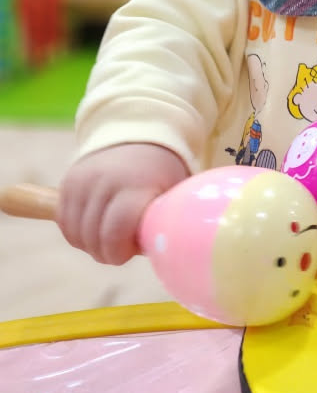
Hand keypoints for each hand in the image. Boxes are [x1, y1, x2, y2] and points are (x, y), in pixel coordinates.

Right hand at [57, 144, 188, 264]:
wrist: (140, 138)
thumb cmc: (161, 175)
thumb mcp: (173, 194)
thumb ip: (165, 223)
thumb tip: (159, 254)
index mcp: (135, 184)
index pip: (115, 231)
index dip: (119, 251)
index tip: (131, 251)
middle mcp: (104, 180)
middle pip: (93, 237)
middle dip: (108, 252)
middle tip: (122, 247)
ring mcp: (83, 180)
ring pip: (77, 235)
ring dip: (92, 245)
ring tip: (111, 238)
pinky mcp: (68, 182)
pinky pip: (65, 224)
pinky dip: (78, 235)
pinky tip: (96, 230)